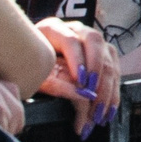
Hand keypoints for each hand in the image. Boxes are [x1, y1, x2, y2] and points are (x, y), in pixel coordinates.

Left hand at [36, 19, 120, 137]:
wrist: (26, 65)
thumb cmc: (28, 70)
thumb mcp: (34, 77)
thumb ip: (54, 84)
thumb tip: (80, 94)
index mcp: (53, 29)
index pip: (70, 40)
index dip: (77, 61)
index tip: (80, 83)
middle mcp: (75, 30)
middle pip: (95, 43)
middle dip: (97, 74)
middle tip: (93, 100)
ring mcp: (91, 41)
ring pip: (108, 56)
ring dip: (107, 87)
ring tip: (100, 112)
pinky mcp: (102, 53)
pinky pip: (114, 68)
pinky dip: (113, 91)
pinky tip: (109, 109)